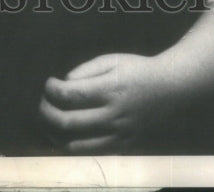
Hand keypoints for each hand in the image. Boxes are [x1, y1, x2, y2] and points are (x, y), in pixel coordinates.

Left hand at [39, 52, 175, 153]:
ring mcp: (118, 135)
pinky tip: (65, 136)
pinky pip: (91, 153)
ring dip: (55, 134)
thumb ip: (86, 70)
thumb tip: (63, 83)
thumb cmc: (138, 70)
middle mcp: (113, 115)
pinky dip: (72, 146)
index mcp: (110, 89)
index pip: (70, 94)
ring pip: (75, 145)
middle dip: (46, 112)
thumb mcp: (112, 59)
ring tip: (49, 121)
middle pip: (67, 122)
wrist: (170, 89)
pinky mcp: (123, 147)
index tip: (49, 83)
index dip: (52, 89)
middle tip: (43, 102)